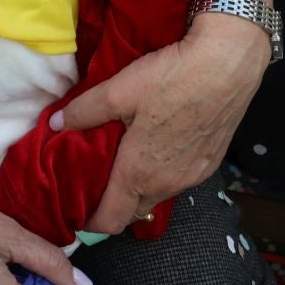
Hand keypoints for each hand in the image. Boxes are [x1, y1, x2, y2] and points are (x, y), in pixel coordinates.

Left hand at [53, 0, 273, 232]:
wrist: (229, 64)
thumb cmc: (172, 78)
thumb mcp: (119, 90)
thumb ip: (84, 112)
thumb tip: (55, 125)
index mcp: (139, 173)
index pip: (110, 220)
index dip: (89, 221)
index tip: (75, 208)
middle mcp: (168, 184)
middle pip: (134, 210)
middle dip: (113, 203)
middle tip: (95, 180)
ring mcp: (193, 175)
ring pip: (158, 194)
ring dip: (140, 186)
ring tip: (124, 159)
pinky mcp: (211, 162)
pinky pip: (179, 179)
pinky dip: (163, 172)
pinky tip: (157, 145)